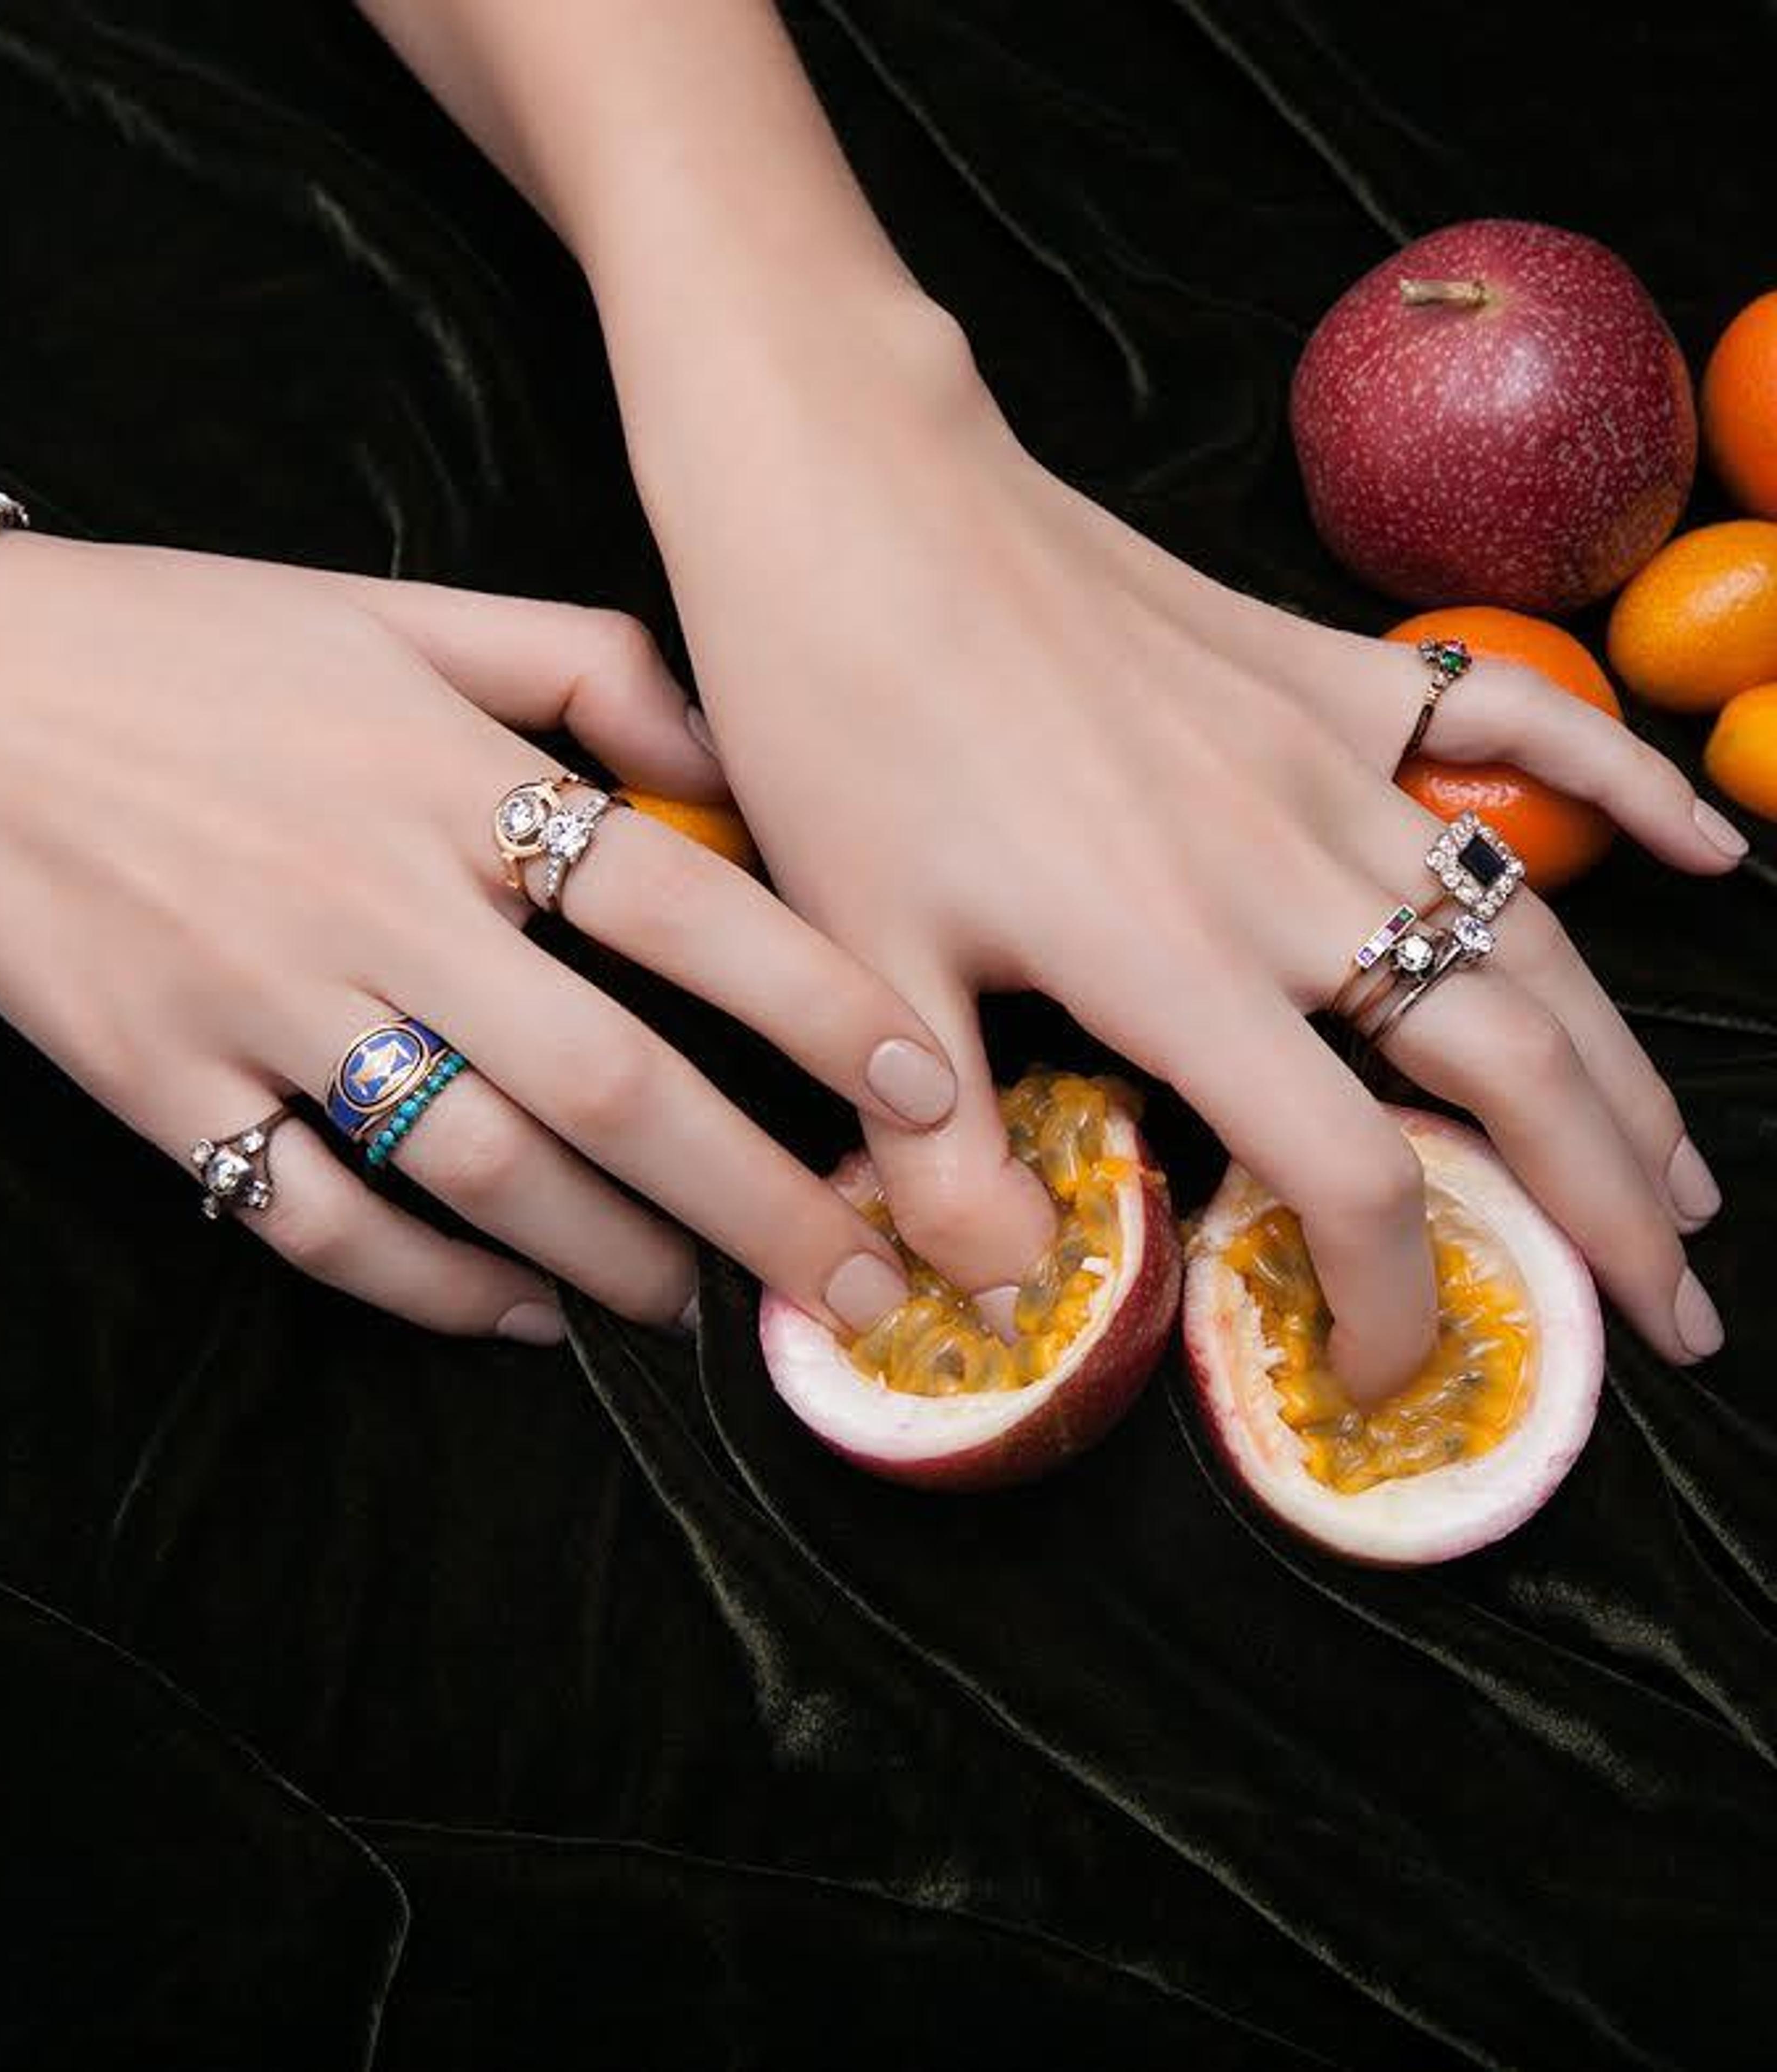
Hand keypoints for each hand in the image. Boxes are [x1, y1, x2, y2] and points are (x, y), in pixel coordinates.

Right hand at [0, 498, 952, 1343]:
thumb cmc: (202, 644)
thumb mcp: (406, 611)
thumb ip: (588, 669)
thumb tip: (730, 764)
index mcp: (449, 777)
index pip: (682, 907)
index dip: (819, 1008)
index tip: (919, 1098)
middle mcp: (376, 901)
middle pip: (611, 1084)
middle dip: (757, 1201)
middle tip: (854, 1285)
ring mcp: (269, 1006)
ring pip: (481, 1174)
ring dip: (614, 1259)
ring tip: (695, 1304)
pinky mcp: (172, 1087)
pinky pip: (323, 1223)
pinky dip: (434, 1289)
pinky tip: (519, 1317)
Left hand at [615, 297, 1737, 1394]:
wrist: (851, 500)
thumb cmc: (840, 722)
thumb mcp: (856, 959)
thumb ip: (940, 1143)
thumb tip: (1001, 1286)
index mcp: (1176, 963)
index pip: (1356, 1180)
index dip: (1395, 1305)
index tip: (1388, 1373)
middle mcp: (1289, 871)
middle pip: (1511, 1067)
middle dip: (1605, 1212)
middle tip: (1669, 1313)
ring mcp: (1327, 758)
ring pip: (1536, 934)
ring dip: (1626, 1067)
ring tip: (1680, 1176)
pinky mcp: (1324, 668)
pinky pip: (1513, 726)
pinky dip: (1624, 791)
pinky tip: (1709, 851)